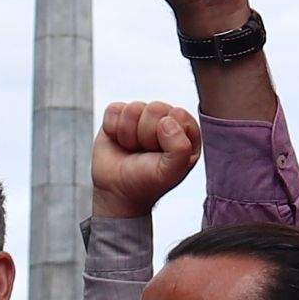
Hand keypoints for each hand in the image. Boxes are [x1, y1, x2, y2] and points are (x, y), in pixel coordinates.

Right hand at [90, 100, 201, 218]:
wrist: (118, 191)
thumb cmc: (147, 181)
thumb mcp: (171, 172)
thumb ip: (180, 148)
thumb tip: (166, 121)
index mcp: (186, 131)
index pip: (178, 114)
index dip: (166, 135)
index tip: (160, 153)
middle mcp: (166, 120)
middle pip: (155, 108)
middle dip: (146, 134)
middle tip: (145, 153)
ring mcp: (142, 116)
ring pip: (133, 108)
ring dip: (128, 134)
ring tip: (132, 149)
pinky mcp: (119, 115)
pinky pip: (114, 109)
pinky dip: (112, 128)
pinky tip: (119, 141)